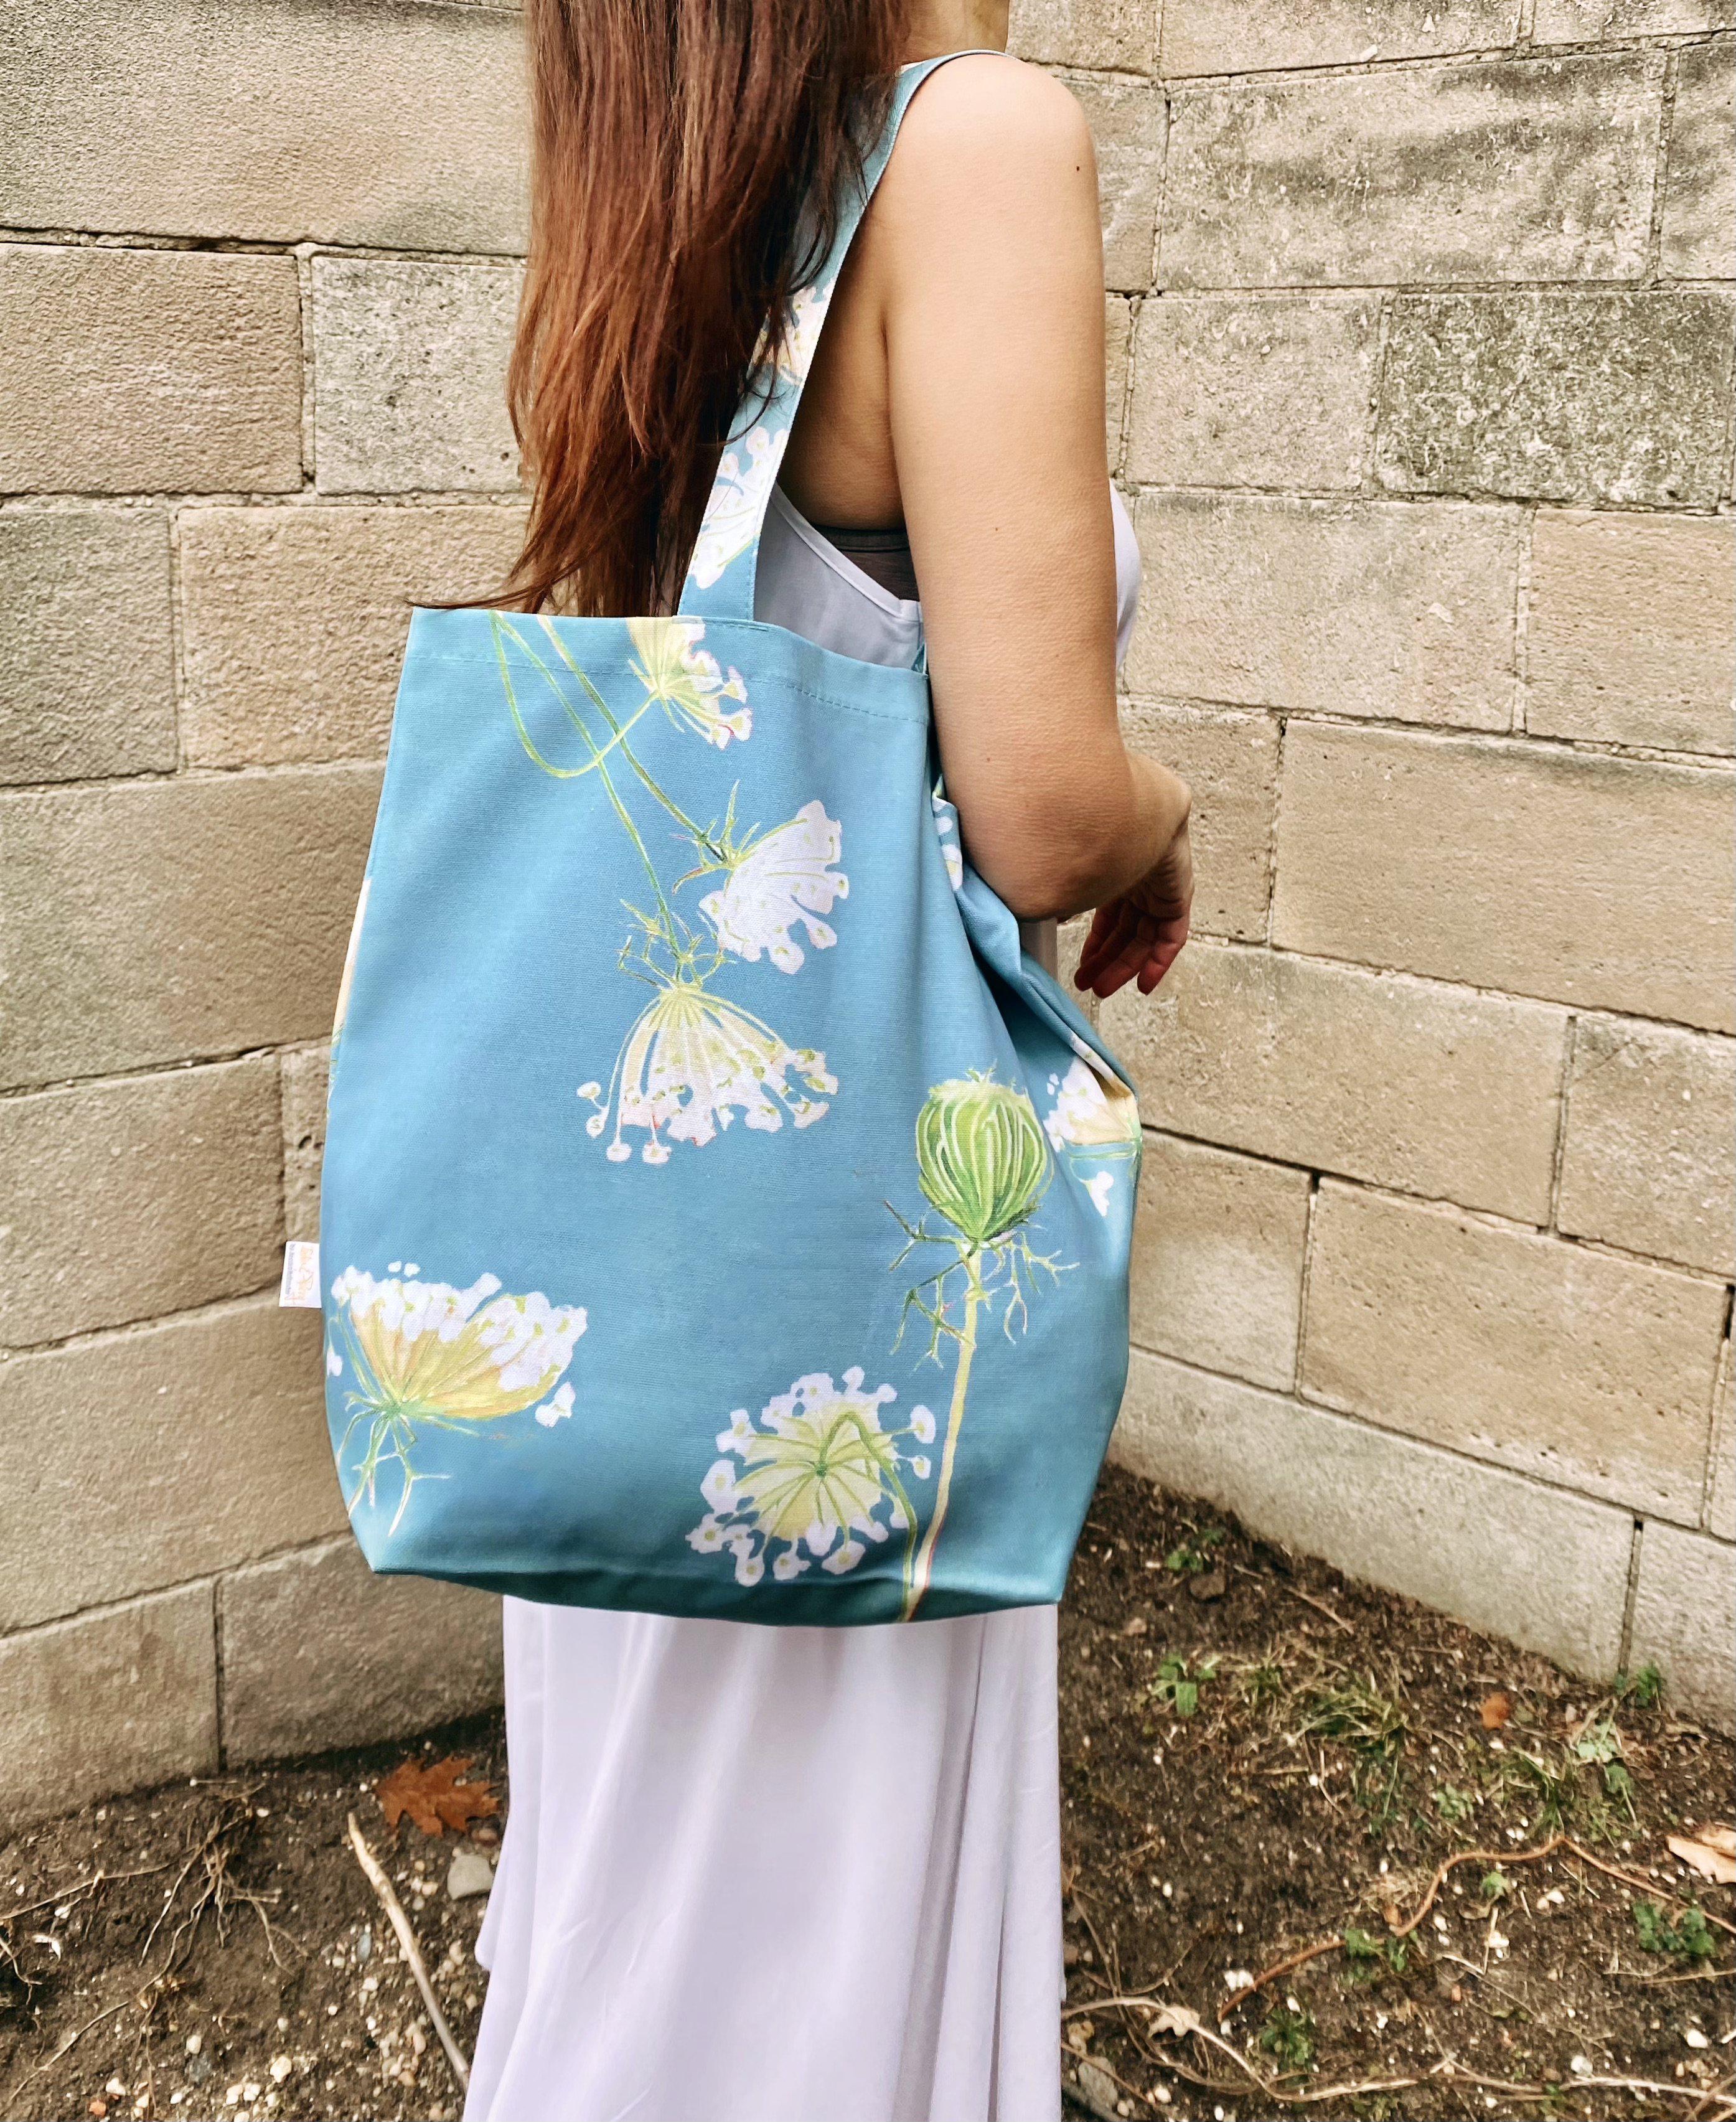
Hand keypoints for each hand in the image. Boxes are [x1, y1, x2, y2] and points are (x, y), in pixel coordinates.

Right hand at [1072, 821, 1191, 1000]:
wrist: (1118, 815)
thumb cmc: (1087, 836)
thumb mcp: (1066, 876)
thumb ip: (1058, 899)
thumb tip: (1041, 917)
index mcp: (1114, 870)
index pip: (1107, 916)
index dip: (1095, 944)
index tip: (1082, 965)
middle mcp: (1138, 881)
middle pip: (1125, 931)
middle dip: (1105, 960)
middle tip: (1088, 983)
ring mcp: (1159, 889)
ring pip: (1143, 938)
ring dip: (1123, 966)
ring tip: (1102, 988)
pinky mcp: (1177, 897)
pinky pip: (1172, 938)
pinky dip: (1159, 962)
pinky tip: (1143, 983)